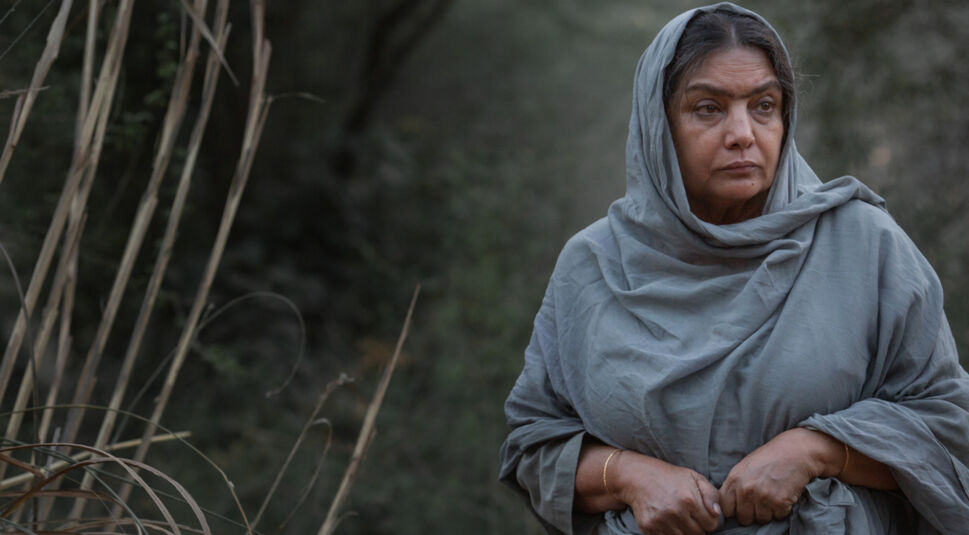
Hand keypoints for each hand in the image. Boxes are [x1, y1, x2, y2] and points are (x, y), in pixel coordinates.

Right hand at [613, 452, 720, 534]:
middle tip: (689, 516)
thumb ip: (711, 494)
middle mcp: (675, 512)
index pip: (711, 525)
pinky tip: (667, 521)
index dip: (709, 520)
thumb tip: (717, 514)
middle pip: (698, 534)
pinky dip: (670, 533)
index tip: (702, 514)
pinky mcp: (649, 528)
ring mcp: (661, 522)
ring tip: (678, 517)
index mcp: (689, 500)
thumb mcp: (693, 477)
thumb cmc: (669, 476)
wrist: (638, 477)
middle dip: (697, 527)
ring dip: (684, 531)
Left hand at [720, 428, 842, 524]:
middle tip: (760, 502)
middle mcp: (746, 490)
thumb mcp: (744, 467)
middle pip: (743, 518)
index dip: (734, 510)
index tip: (741, 507)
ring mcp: (763, 497)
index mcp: (734, 480)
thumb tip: (728, 505)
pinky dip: (781, 510)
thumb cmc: (769, 458)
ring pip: (761, 520)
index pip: (726, 509)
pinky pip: (777, 517)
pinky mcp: (780, 503)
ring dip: (767, 512)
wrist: (795, 452)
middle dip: (751, 513)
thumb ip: (734, 485)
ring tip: (772, 496)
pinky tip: (782, 496)